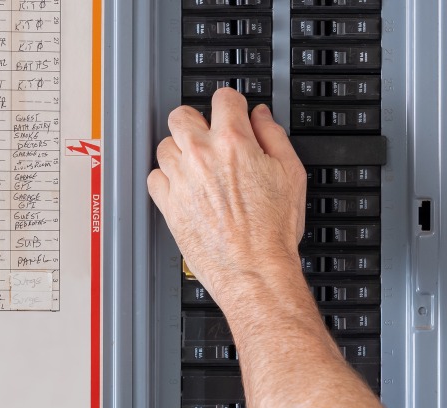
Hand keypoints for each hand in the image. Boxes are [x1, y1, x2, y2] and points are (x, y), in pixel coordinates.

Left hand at [147, 88, 306, 308]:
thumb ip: (274, 136)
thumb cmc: (273, 232)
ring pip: (164, 145)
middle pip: (181, 115)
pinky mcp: (168, 204)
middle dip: (196, 121)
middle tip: (208, 136)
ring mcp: (181, 180)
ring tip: (197, 166)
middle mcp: (201, 156)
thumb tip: (261, 117)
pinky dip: (166, 178)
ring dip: (180, 151)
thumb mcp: (291, 174)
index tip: (233, 112)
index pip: (223, 98)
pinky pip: (154, 177)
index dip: (232, 104)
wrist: (254, 271)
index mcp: (233, 142)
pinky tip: (184, 187)